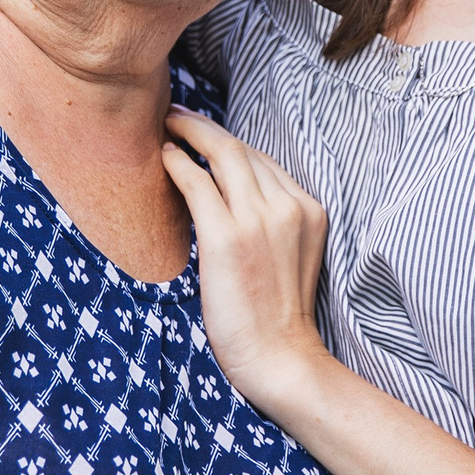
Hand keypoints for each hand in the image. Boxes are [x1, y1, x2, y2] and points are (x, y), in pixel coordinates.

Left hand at [160, 109, 333, 409]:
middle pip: (242, 149)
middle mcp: (288, 207)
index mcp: (309, 210)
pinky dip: (178, 163)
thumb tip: (226, 195)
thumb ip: (271, 223)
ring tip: (166, 125)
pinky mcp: (227, 237)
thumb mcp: (289, 257)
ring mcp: (259, 220)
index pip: (263, 161)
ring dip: (189, 132)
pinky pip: (197, 182)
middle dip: (206, 127)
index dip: (229, 142)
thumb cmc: (275, 317)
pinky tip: (164, 157)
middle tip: (176, 115)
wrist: (279, 358)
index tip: (204, 133)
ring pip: (221, 154)